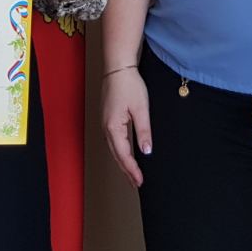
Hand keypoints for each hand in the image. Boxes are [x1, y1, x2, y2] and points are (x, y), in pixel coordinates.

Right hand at [101, 67, 151, 187]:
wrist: (118, 67)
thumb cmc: (128, 84)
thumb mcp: (141, 108)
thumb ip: (143, 131)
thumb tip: (146, 151)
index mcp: (113, 127)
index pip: (123, 155)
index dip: (132, 170)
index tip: (140, 182)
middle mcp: (106, 128)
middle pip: (116, 155)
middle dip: (126, 171)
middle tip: (136, 184)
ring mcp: (105, 123)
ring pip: (114, 149)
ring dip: (123, 162)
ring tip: (132, 173)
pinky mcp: (108, 118)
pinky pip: (113, 140)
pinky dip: (120, 150)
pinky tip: (126, 153)